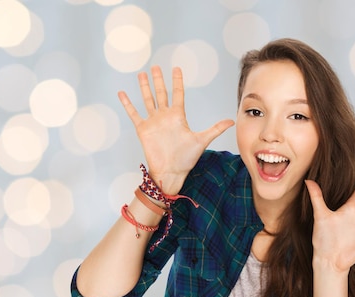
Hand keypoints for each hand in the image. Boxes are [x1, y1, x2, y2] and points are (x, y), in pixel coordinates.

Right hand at [118, 66, 234, 193]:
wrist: (171, 172)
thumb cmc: (186, 159)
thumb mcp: (202, 141)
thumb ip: (215, 129)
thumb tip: (232, 121)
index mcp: (178, 116)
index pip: (178, 94)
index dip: (177, 81)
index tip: (176, 68)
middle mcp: (165, 116)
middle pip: (161, 93)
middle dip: (159, 80)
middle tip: (155, 66)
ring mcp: (153, 122)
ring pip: (148, 100)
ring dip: (144, 87)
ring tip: (142, 74)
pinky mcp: (143, 129)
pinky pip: (134, 114)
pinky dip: (127, 104)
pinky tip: (122, 93)